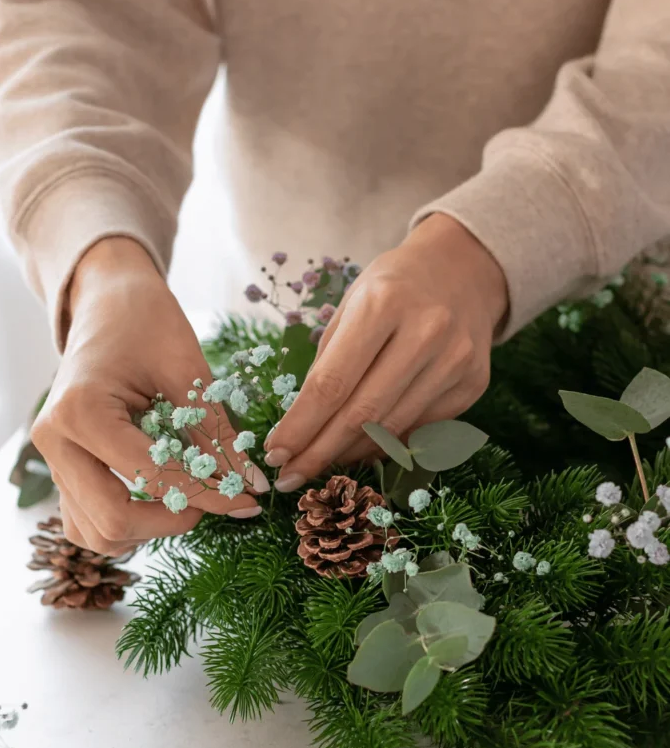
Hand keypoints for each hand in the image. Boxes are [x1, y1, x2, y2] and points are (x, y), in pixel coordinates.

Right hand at [32, 237, 267, 554]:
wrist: (106, 303)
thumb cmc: (145, 322)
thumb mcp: (187, 370)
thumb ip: (215, 433)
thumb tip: (252, 485)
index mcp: (81, 411)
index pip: (152, 475)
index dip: (208, 494)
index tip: (249, 501)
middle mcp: (55, 442)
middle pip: (113, 519)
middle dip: (173, 520)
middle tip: (215, 501)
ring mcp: (52, 460)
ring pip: (96, 533)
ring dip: (147, 530)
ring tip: (188, 501)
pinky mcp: (61, 469)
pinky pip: (85, 522)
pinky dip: (125, 525)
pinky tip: (160, 502)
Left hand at [264, 214, 507, 489]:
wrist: (464, 269)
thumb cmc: (393, 287)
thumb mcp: (351, 305)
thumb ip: (328, 362)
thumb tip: (301, 428)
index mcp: (384, 303)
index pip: (333, 383)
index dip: (301, 425)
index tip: (274, 453)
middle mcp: (426, 332)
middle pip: (362, 414)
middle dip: (319, 452)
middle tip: (289, 477)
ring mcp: (456, 361)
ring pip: (392, 429)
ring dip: (349, 453)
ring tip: (321, 462)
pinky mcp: (473, 384)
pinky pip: (420, 430)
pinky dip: (385, 444)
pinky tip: (360, 447)